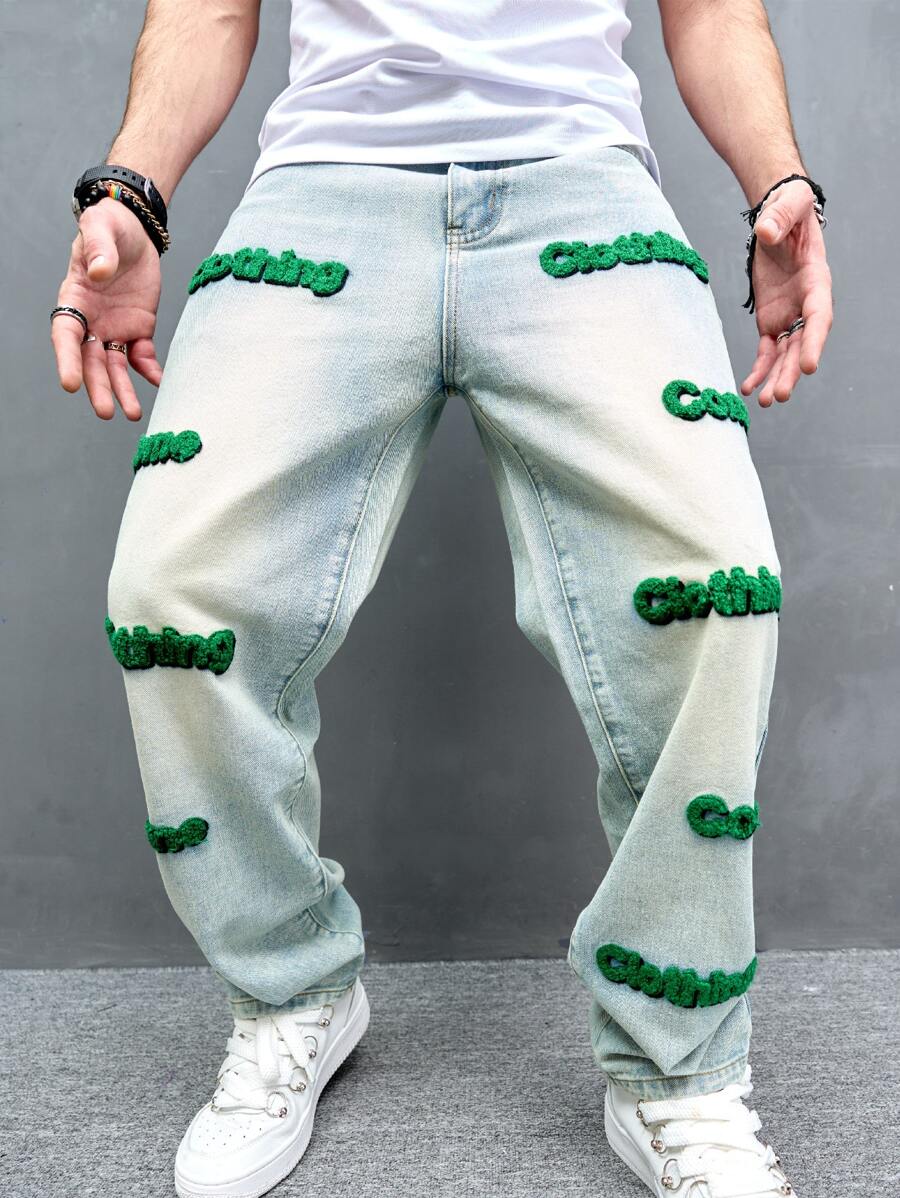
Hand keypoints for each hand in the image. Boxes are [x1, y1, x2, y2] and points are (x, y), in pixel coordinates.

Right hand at [52, 198, 162, 419]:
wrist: (135, 231)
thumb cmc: (109, 227)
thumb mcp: (100, 227)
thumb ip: (99, 248)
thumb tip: (101, 273)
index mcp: (75, 300)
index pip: (66, 335)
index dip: (66, 360)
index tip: (70, 383)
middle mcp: (91, 321)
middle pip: (91, 361)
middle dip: (98, 387)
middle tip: (105, 413)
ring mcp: (114, 328)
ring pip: (115, 366)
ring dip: (123, 390)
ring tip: (133, 413)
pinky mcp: (139, 329)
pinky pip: (143, 356)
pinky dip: (151, 371)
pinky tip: (161, 383)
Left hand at [739, 179, 832, 406]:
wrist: (778, 219)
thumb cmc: (789, 210)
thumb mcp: (787, 207)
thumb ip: (779, 218)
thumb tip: (766, 231)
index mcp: (817, 281)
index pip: (819, 316)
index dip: (815, 342)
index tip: (810, 366)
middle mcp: (806, 304)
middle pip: (803, 344)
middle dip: (793, 370)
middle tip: (782, 394)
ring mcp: (790, 315)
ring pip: (786, 354)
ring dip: (777, 378)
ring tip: (767, 402)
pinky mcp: (771, 321)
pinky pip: (766, 351)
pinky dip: (758, 370)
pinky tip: (748, 389)